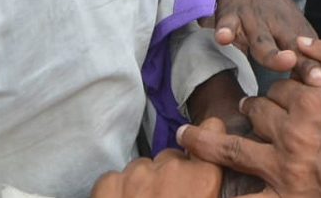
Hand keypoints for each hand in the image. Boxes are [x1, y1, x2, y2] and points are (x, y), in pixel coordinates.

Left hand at [91, 118, 223, 196]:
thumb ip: (206, 183)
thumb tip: (203, 178)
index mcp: (202, 178)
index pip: (212, 129)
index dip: (205, 137)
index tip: (198, 147)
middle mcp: (173, 169)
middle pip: (171, 156)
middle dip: (167, 175)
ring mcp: (138, 174)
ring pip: (142, 167)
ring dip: (141, 184)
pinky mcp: (108, 182)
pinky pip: (115, 178)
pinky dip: (116, 191)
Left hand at [179, 38, 320, 197]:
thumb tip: (302, 41)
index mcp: (309, 101)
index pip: (278, 88)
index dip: (278, 91)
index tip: (282, 98)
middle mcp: (292, 132)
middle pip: (256, 113)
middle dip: (251, 110)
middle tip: (247, 111)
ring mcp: (284, 165)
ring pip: (235, 149)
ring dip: (207, 142)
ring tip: (186, 137)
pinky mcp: (284, 194)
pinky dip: (227, 196)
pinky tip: (203, 191)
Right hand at [211, 0, 320, 87]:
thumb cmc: (275, 9)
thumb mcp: (295, 29)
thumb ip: (306, 58)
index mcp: (296, 34)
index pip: (311, 57)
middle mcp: (279, 29)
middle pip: (294, 50)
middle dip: (306, 65)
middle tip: (319, 80)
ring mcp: (256, 22)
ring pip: (263, 42)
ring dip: (273, 54)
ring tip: (284, 61)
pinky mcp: (232, 15)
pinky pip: (228, 24)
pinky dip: (226, 31)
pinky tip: (224, 39)